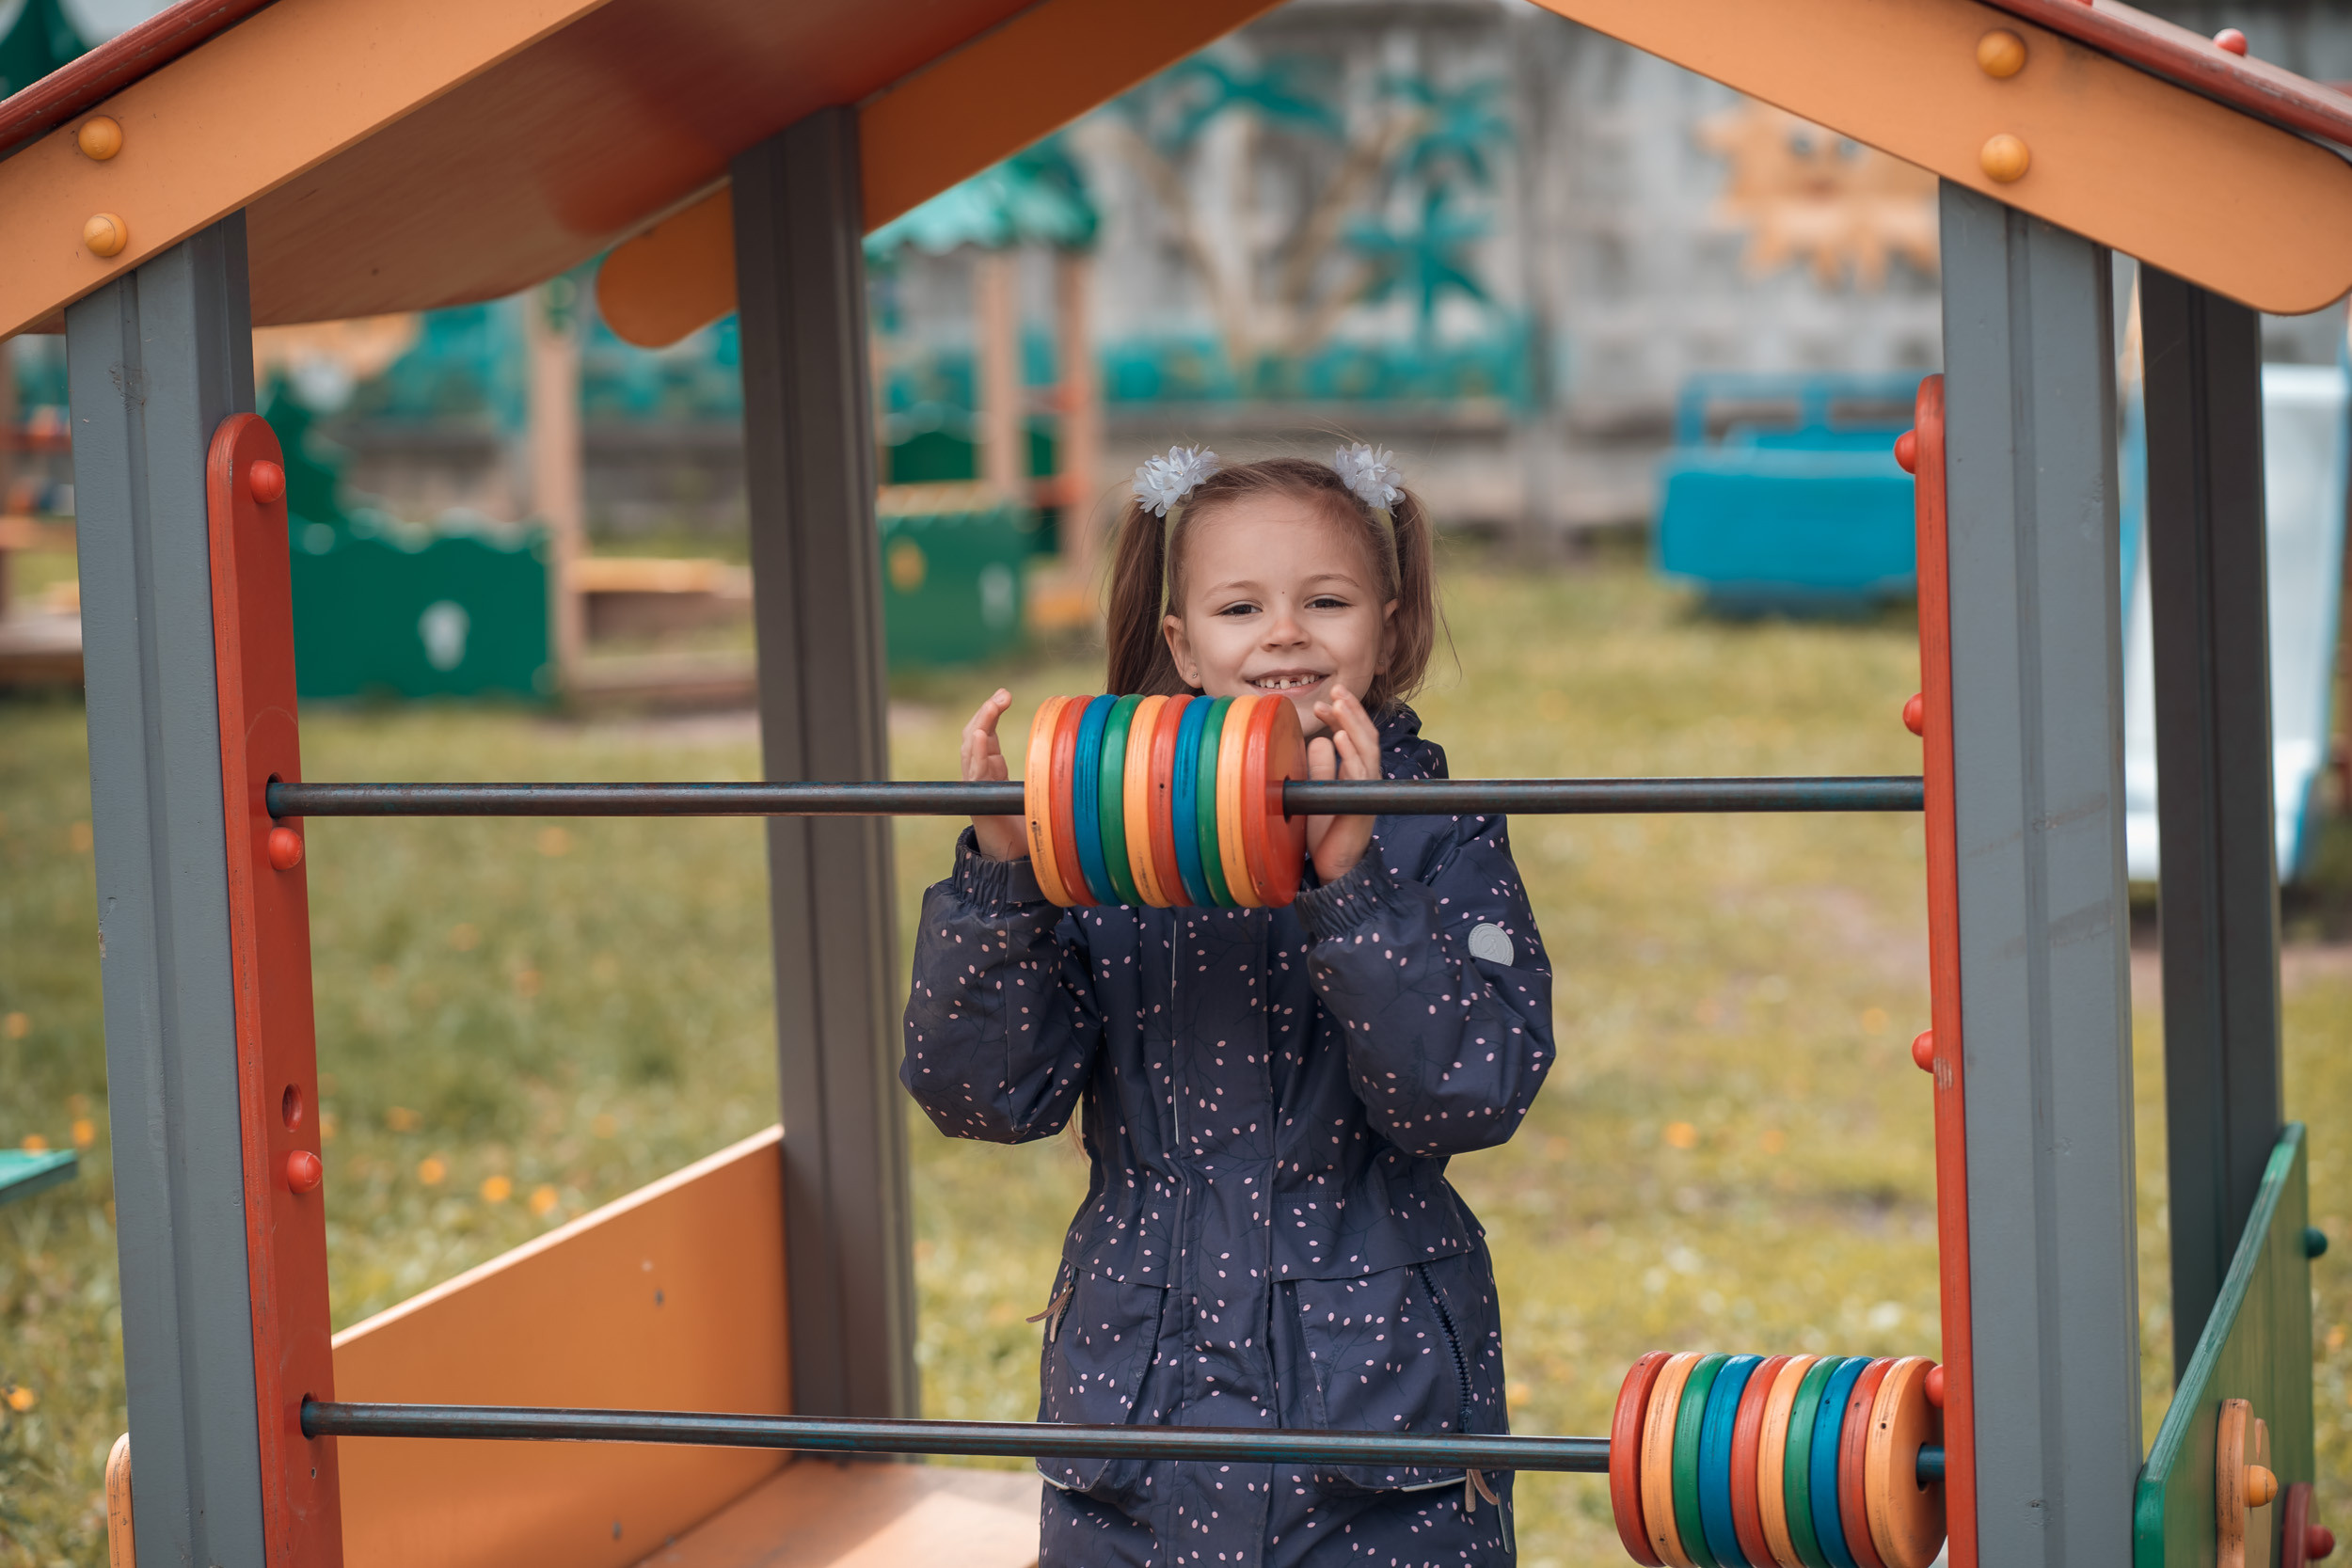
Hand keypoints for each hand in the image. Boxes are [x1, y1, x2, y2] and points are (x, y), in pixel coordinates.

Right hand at [962, 689, 1027, 861]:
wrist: (1013, 860)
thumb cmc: (1026, 825)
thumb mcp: (1036, 787)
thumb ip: (1044, 769)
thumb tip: (1072, 748)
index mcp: (991, 767)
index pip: (985, 732)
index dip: (991, 712)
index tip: (1005, 695)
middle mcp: (980, 774)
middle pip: (974, 734)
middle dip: (986, 712)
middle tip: (1002, 695)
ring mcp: (977, 788)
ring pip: (970, 750)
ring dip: (980, 725)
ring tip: (991, 707)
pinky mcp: (979, 804)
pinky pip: (974, 775)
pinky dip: (976, 754)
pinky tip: (982, 737)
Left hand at [1305, 687, 1379, 882]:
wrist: (1335, 868)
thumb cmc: (1327, 832)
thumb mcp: (1320, 791)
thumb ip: (1321, 767)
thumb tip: (1317, 740)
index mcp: (1356, 773)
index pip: (1355, 736)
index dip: (1342, 716)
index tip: (1323, 702)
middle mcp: (1366, 778)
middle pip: (1365, 736)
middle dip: (1351, 710)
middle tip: (1335, 690)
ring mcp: (1366, 790)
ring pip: (1366, 748)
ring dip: (1351, 723)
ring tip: (1338, 704)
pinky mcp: (1361, 804)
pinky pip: (1360, 773)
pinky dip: (1351, 752)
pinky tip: (1340, 736)